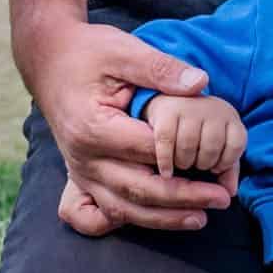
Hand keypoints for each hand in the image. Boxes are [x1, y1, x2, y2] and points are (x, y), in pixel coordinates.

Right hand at [18, 14, 233, 237]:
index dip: (186, 159)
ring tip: (201, 218)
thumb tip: (201, 83)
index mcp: (94, 127)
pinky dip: (128, 222)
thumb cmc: (89, 53)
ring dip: (163, 218)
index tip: (220, 165)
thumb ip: (161, 69)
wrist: (50, 60)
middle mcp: (83, 157)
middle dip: (183, 198)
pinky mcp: (80, 177)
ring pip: (123, 208)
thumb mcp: (125, 50)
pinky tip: (157, 221)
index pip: (149, 152)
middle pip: (139, 189)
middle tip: (222, 198)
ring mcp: (79, 171)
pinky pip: (101, 213)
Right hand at [146, 93, 244, 191]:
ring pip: (188, 145)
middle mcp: (212, 108)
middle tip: (195, 165)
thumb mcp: (220, 148)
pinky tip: (167, 173)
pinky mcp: (166, 112)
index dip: (226, 163)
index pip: (236, 144)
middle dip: (203, 164)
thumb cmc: (201, 133)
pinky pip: (166, 141)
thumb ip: (227, 170)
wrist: (173, 104)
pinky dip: (166, 161)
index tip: (215, 168)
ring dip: (184, 162)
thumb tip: (230, 192)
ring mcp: (189, 107)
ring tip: (182, 164)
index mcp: (230, 117)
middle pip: (211, 146)